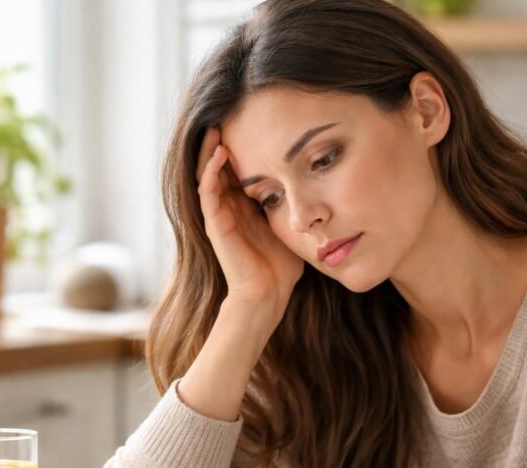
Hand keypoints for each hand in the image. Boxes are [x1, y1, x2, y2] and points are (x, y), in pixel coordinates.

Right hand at [196, 127, 303, 323]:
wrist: (268, 294)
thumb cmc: (282, 266)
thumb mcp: (290, 225)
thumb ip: (295, 205)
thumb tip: (319, 184)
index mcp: (244, 205)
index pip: (238, 168)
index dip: (241, 145)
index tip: (251, 120)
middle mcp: (228, 206)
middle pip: (219, 165)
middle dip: (222, 140)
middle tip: (228, 113)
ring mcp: (219, 214)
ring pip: (207, 173)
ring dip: (210, 149)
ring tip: (218, 125)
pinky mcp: (215, 224)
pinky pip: (207, 191)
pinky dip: (211, 170)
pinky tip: (220, 151)